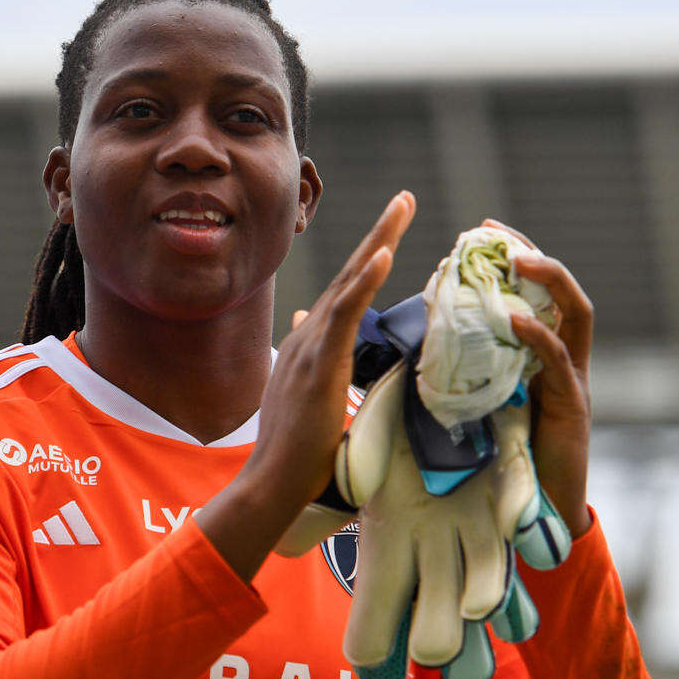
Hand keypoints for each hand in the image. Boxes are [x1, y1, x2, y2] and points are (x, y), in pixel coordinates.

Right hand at [195, 191, 414, 577]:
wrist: (273, 481)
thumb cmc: (295, 450)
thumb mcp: (303, 392)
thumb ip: (311, 357)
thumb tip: (304, 320)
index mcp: (311, 342)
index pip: (347, 289)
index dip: (369, 256)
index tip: (392, 227)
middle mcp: (309, 334)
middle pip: (351, 273)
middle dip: (380, 231)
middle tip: (406, 197)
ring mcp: (312, 346)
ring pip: (350, 282)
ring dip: (378, 240)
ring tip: (402, 206)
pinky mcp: (319, 363)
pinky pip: (346, 312)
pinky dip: (365, 279)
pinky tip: (384, 252)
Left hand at [480, 219, 594, 539]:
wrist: (540, 514)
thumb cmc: (509, 461)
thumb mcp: (484, 402)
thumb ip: (469, 369)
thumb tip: (420, 340)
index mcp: (544, 356)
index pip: (537, 291)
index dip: (517, 256)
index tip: (484, 229)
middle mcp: (567, 360)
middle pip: (564, 290)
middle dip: (534, 254)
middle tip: (497, 232)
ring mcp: (576, 380)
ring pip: (576, 314)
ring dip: (548, 280)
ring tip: (516, 260)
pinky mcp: (574, 406)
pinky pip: (561, 361)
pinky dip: (537, 336)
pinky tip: (512, 319)